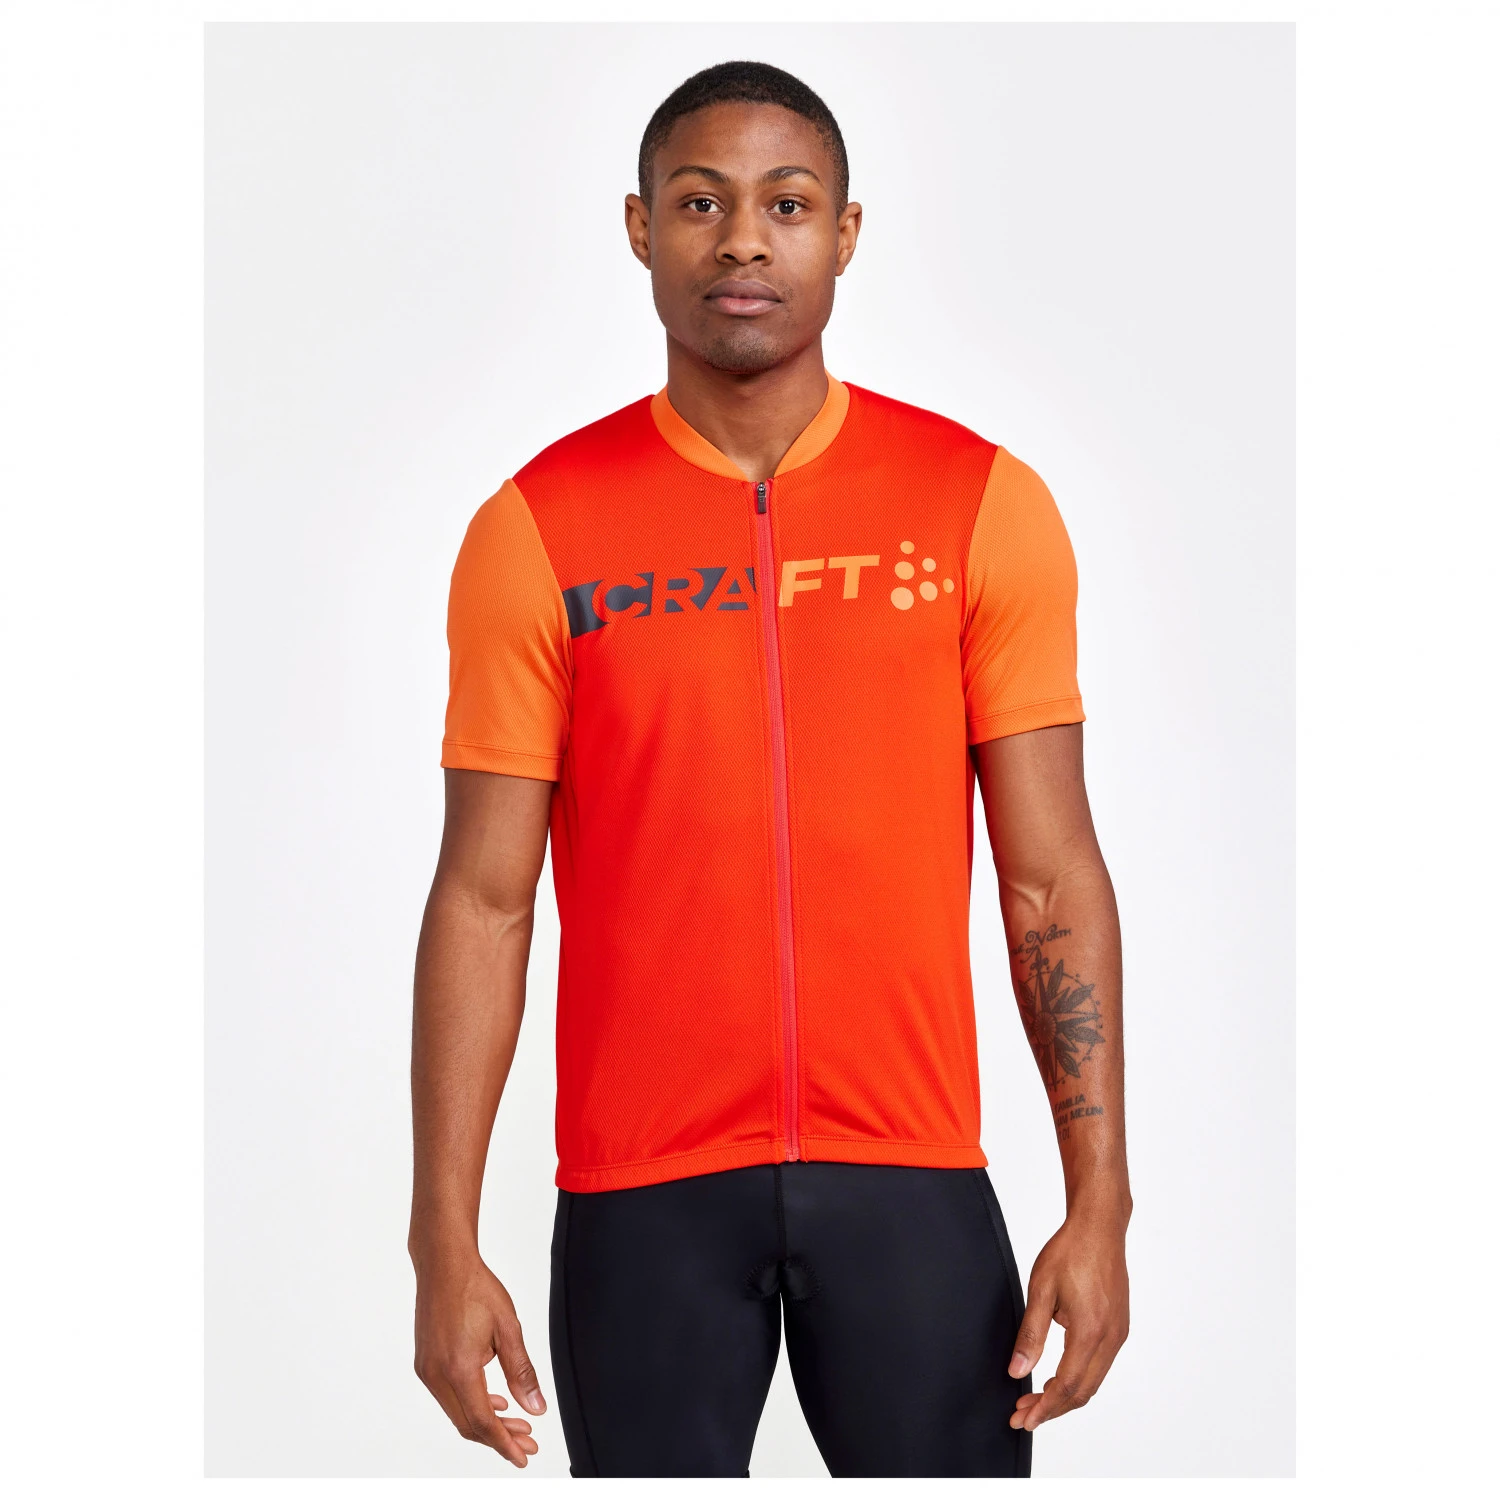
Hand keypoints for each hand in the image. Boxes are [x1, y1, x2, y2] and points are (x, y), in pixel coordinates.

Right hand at [413, 1250, 547, 1466]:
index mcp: (459, 1368)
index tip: (523, 1455)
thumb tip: (535, 1407)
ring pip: (457, 1412)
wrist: (444, 1265)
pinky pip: (448, 1397)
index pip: (482, 1422)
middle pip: (468, 1424)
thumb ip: (521, 1372)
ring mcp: (427, 1370)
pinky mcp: (425, 1363)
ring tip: (516, 1424)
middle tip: (527, 1443)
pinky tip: (494, 1402)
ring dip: (486, 1422)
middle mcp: (437, 1375)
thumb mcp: (508, 1328)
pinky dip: (471, 1405)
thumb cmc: (476, 1288)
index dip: (504, 1443)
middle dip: (499, 1438)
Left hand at [1007, 1206, 1128, 1430]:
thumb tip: (1017, 1371)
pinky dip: (1079, 1378)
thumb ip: (1030, 1334)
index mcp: (1090, 1332)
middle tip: (1023, 1415)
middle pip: (1083, 1392)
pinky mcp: (1120, 1327)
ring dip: (1065, 1395)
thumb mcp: (1041, 1290)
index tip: (1023, 1419)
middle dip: (1052, 1408)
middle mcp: (1110, 1338)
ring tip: (1035, 1399)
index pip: (1067, 1387)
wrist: (1100, 1226)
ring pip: (1093, 1381)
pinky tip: (1058, 1376)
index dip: (1045, 1408)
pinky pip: (1100, 1365)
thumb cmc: (1070, 1251)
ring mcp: (1119, 1333)